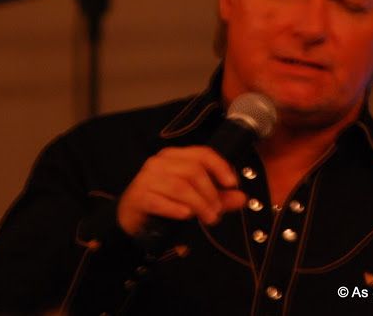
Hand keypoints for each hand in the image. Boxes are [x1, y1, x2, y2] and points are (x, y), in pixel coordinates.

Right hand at [117, 146, 246, 235]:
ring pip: (180, 186)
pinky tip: (186, 216)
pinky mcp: (138, 196)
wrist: (131, 218)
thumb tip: (241, 198)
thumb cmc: (164, 202)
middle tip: (217, 212)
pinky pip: (161, 200)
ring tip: (208, 218)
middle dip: (211, 193)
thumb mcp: (195, 199)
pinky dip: (176, 209)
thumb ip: (218, 198)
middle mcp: (160, 162)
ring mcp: (147, 178)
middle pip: (193, 171)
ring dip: (199, 204)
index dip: (220, 167)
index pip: (202, 154)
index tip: (232, 184)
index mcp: (175, 156)